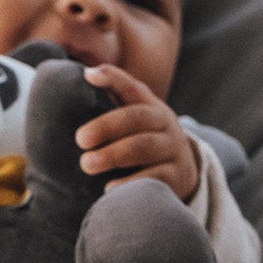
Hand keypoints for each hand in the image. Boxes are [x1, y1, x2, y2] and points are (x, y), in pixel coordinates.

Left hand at [75, 63, 199, 201]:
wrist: (181, 172)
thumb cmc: (144, 140)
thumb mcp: (135, 119)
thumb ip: (114, 99)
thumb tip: (87, 74)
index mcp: (151, 105)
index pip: (132, 87)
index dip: (112, 78)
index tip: (89, 76)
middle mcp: (165, 123)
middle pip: (136, 118)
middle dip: (106, 126)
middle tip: (80, 140)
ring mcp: (173, 149)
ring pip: (145, 146)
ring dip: (113, 154)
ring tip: (87, 164)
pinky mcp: (176, 176)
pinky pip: (154, 176)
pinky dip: (129, 182)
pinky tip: (109, 188)